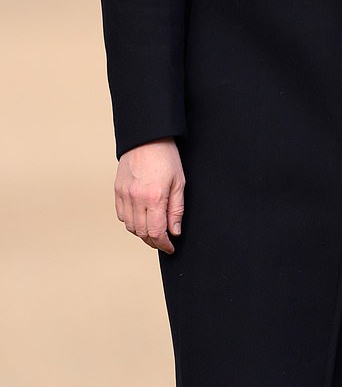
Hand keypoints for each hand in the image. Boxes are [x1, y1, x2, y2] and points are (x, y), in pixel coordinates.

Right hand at [114, 138, 184, 252]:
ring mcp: (124, 194)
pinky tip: (140, 219)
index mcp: (154, 197)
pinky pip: (121, 215)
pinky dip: (130, 222)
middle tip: (163, 241)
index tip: (170, 247)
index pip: (156, 232)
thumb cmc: (166, 157)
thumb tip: (174, 232)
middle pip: (142, 232)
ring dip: (142, 233)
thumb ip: (176, 210)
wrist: (146, 138)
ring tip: (153, 231)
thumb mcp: (179, 183)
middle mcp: (136, 198)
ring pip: (130, 226)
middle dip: (154, 241)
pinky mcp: (117, 190)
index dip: (163, 244)